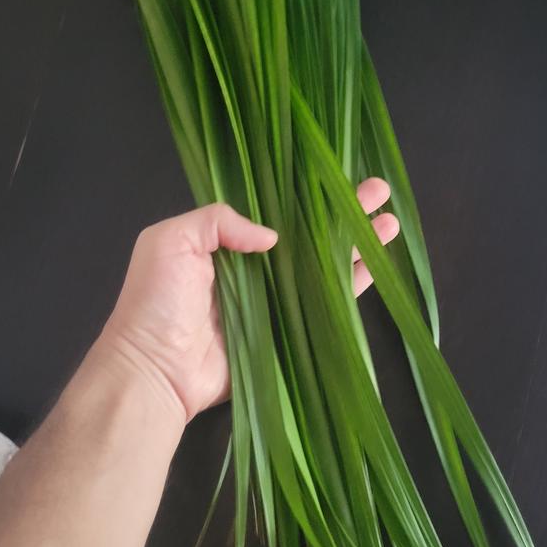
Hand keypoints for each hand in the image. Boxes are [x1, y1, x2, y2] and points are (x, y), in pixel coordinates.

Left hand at [99, 179, 398, 423]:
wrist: (157, 369)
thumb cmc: (157, 301)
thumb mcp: (171, 240)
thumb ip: (217, 221)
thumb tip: (272, 237)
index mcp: (226, 244)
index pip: (276, 211)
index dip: (307, 194)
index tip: (337, 176)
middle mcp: (255, 269)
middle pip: (309, 234)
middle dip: (344, 212)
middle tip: (380, 190)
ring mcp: (274, 302)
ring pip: (324, 267)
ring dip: (357, 244)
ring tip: (390, 224)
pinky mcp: (288, 332)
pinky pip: (325, 307)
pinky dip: (352, 287)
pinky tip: (376, 266)